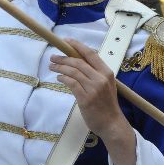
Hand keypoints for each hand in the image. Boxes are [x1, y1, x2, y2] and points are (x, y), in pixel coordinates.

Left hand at [50, 39, 137, 164]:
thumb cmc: (107, 105)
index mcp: (107, 72)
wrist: (111, 123)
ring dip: (60, 68)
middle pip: (78, 62)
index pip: (91, 54)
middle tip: (53, 57)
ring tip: (52, 67)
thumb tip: (77, 63)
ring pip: (73, 72)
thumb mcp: (106, 85)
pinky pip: (71, 84)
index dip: (77, 46)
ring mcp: (93, 88)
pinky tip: (59, 78)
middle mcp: (101, 78)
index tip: (67, 41)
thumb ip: (95, 74)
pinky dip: (63, 79)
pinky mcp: (85, 98)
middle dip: (63, 58)